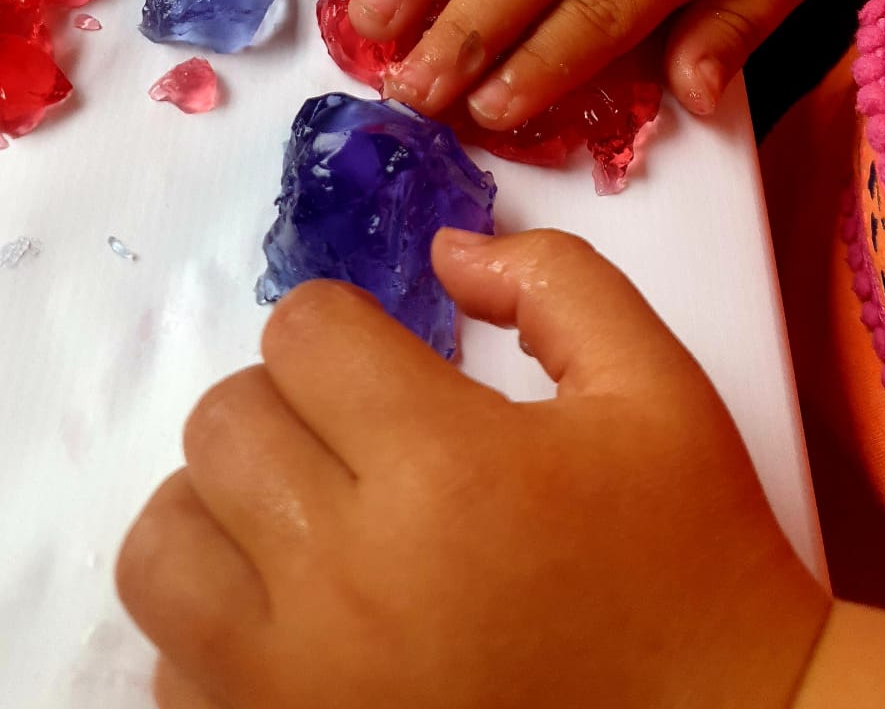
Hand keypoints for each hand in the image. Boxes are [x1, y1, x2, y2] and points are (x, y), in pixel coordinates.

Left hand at [117, 229, 829, 708]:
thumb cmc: (687, 554)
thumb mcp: (655, 386)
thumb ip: (553, 282)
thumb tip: (440, 254)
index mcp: (446, 466)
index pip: (302, 332)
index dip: (344, 326)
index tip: (388, 363)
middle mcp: (349, 579)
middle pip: (222, 423)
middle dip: (284, 402)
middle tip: (355, 434)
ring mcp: (300, 686)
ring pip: (163, 546)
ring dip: (221, 507)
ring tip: (302, 517)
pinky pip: (172, 666)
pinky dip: (216, 628)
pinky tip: (300, 621)